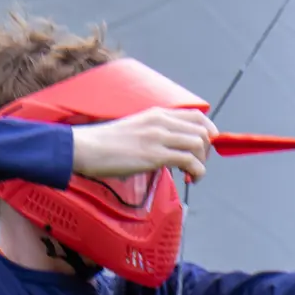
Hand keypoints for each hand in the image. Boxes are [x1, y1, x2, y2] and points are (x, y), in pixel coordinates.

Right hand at [70, 107, 216, 183]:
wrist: (85, 148)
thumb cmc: (106, 144)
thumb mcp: (136, 129)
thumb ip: (155, 133)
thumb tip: (172, 148)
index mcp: (157, 113)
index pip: (197, 115)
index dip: (209, 132)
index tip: (206, 148)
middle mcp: (161, 121)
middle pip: (203, 131)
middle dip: (207, 152)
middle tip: (197, 166)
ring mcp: (158, 137)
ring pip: (199, 145)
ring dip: (202, 164)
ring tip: (193, 175)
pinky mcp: (154, 155)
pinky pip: (189, 161)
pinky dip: (197, 172)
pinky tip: (189, 180)